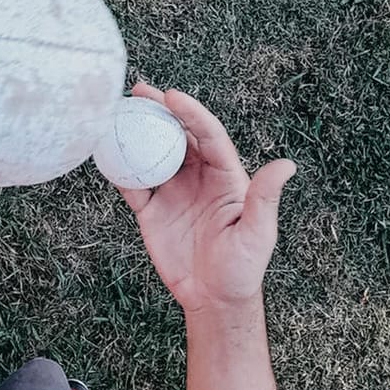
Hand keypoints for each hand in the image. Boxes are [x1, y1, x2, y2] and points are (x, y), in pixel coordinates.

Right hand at [117, 83, 296, 312]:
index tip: (172, 97)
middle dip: (159, 110)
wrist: (213, 299)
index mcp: (225, 175)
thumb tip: (286, 166)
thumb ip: (265, 198)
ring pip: (151, 153)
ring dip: (134, 132)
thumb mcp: (257, 233)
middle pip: (176, 135)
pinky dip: (118, 168)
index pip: (208, 135)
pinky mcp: (151, 211)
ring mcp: (172, 192)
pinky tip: (103, 151)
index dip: (191, 114)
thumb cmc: (243, 268)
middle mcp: (197, 177)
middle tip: (139, 90)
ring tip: (115, 112)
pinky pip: (131, 184)